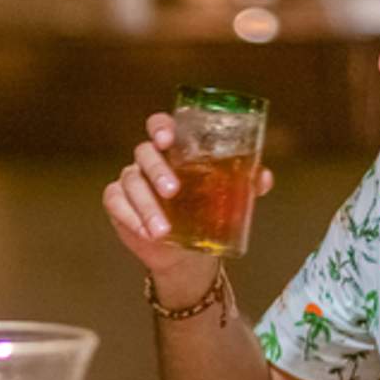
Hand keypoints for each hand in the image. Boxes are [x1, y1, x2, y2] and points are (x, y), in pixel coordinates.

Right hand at [103, 112, 273, 288]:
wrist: (188, 253)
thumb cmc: (206, 214)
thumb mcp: (228, 198)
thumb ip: (245, 184)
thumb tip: (264, 177)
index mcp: (174, 150)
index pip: (161, 126)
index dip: (161, 127)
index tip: (167, 139)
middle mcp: (149, 160)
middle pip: (145, 153)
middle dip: (157, 171)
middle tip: (173, 191)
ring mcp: (131, 180)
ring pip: (131, 183)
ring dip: (146, 206)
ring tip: (163, 230)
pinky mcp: (117, 203)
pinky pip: (116, 203)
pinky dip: (130, 217)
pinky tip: (145, 232)